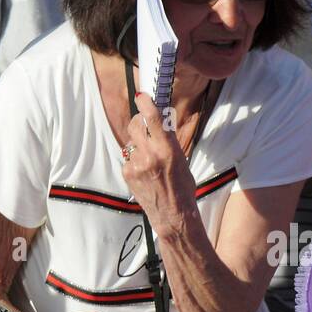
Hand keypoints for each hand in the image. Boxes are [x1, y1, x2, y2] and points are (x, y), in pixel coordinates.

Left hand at [122, 90, 197, 235]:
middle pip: (136, 125)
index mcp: (168, 149)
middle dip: (139, 121)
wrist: (173, 216)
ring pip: (131, 141)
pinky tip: (145, 172)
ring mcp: (137, 165)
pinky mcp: (128, 173)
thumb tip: (159, 125)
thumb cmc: (183, 188)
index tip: (142, 95)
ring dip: (138, 144)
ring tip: (149, 158)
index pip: (154, 118)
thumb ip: (168, 142)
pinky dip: (135, 160)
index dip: (146, 103)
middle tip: (145, 124)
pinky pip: (128, 157)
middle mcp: (151, 155)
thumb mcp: (181, 161)